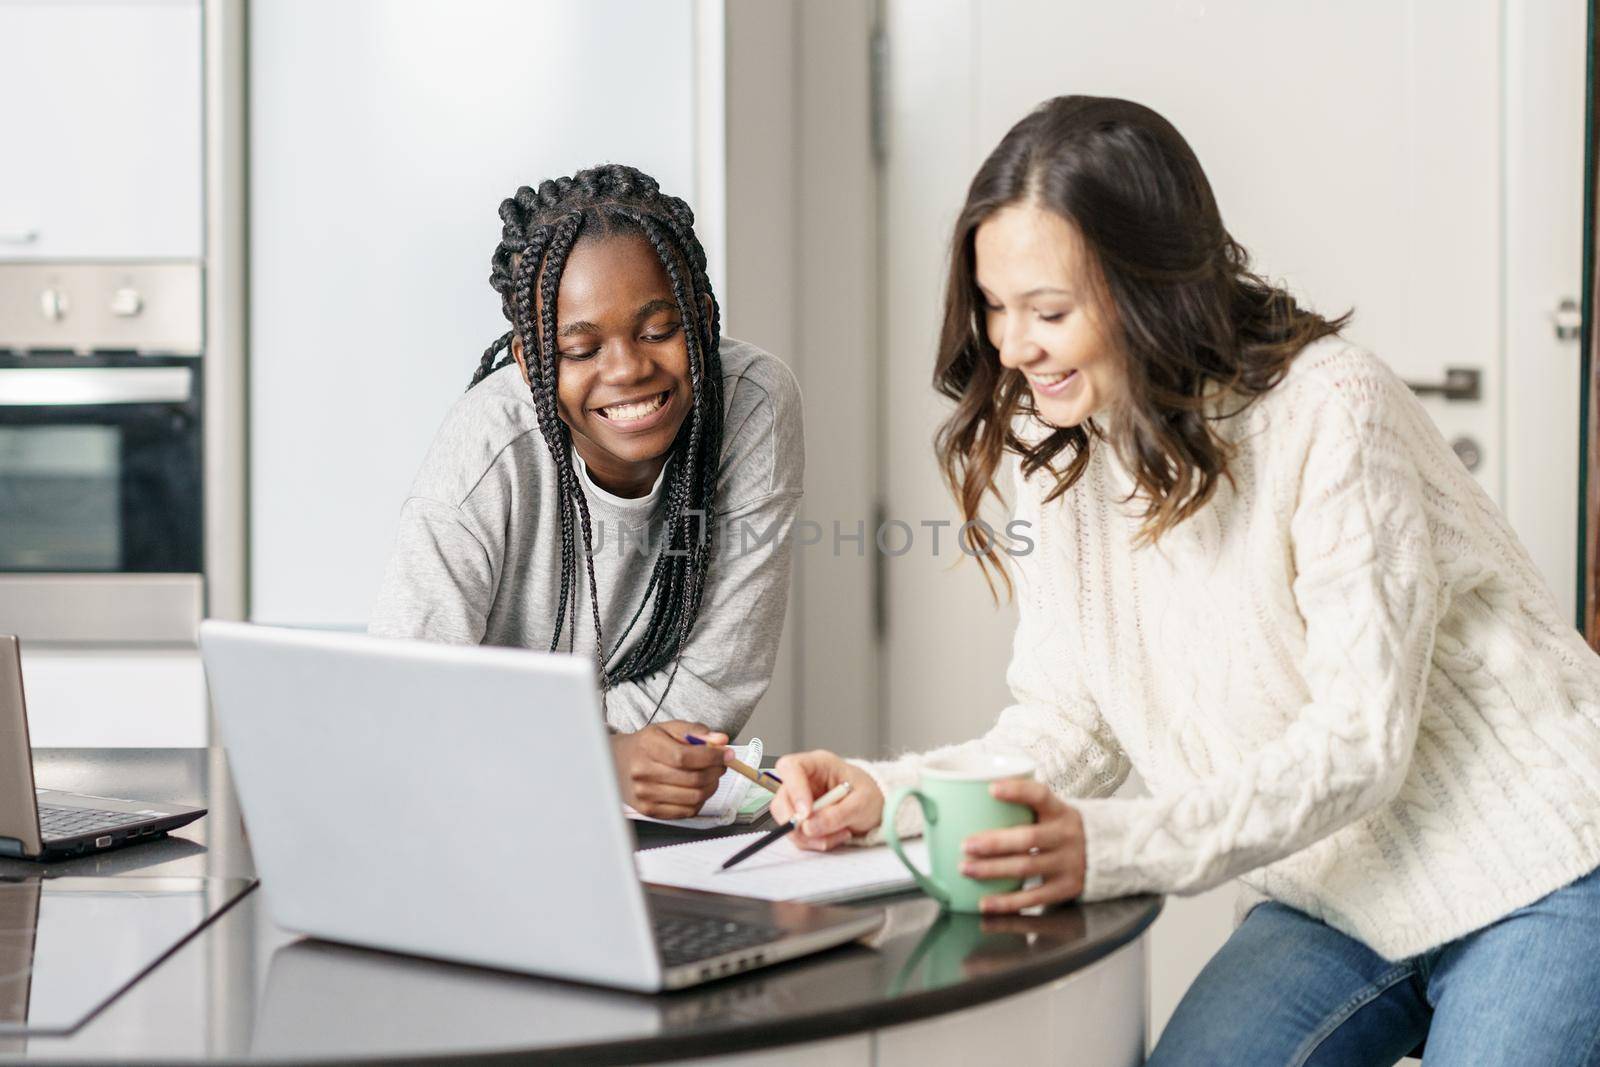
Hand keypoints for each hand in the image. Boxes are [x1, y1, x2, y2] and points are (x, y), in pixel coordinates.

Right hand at [610, 720, 728, 818]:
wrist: (618, 763)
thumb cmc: (647, 745)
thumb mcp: (668, 729)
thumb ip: (696, 731)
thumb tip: (721, 740)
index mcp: (647, 746)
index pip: (685, 757)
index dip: (712, 757)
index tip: (726, 754)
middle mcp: (643, 772)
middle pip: (693, 779)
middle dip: (715, 772)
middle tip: (721, 765)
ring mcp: (645, 795)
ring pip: (693, 797)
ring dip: (711, 787)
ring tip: (711, 776)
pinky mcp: (649, 811)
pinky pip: (686, 811)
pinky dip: (700, 801)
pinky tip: (697, 789)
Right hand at [770, 750, 883, 850]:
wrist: (878, 807)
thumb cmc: (871, 795)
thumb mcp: (862, 803)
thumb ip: (837, 814)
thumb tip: (808, 827)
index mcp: (819, 764)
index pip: (791, 767)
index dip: (794, 789)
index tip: (806, 813)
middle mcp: (804, 780)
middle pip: (782, 799)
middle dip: (796, 821)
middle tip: (817, 833)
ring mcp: (801, 800)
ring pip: (786, 821)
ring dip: (809, 836)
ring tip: (839, 834)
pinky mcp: (802, 819)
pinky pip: (797, 835)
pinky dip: (814, 842)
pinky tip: (835, 837)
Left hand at [960, 779, 1085, 912]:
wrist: (1098, 853)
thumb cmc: (1056, 828)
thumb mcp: (1049, 810)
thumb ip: (1021, 805)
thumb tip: (968, 799)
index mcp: (1059, 810)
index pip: (1040, 795)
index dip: (1017, 791)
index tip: (990, 789)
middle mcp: (1066, 835)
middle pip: (1028, 838)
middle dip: (993, 842)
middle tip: (965, 845)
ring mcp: (1068, 863)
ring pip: (1026, 867)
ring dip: (992, 870)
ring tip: (966, 869)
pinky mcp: (1065, 888)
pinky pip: (1033, 897)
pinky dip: (1007, 902)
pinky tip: (985, 902)